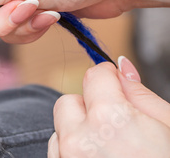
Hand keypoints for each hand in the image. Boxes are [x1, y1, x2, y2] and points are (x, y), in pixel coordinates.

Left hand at [48, 57, 169, 156]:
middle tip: (116, 126)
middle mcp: (78, 139)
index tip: (117, 84)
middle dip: (88, 106)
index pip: (94, 76)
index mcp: (108, 119)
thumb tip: (121, 67)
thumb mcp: (168, 125)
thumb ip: (140, 94)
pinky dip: (72, 152)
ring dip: (78, 132)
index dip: (109, 77)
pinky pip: (56, 152)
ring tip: (110, 149)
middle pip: (68, 101)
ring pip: (60, 128)